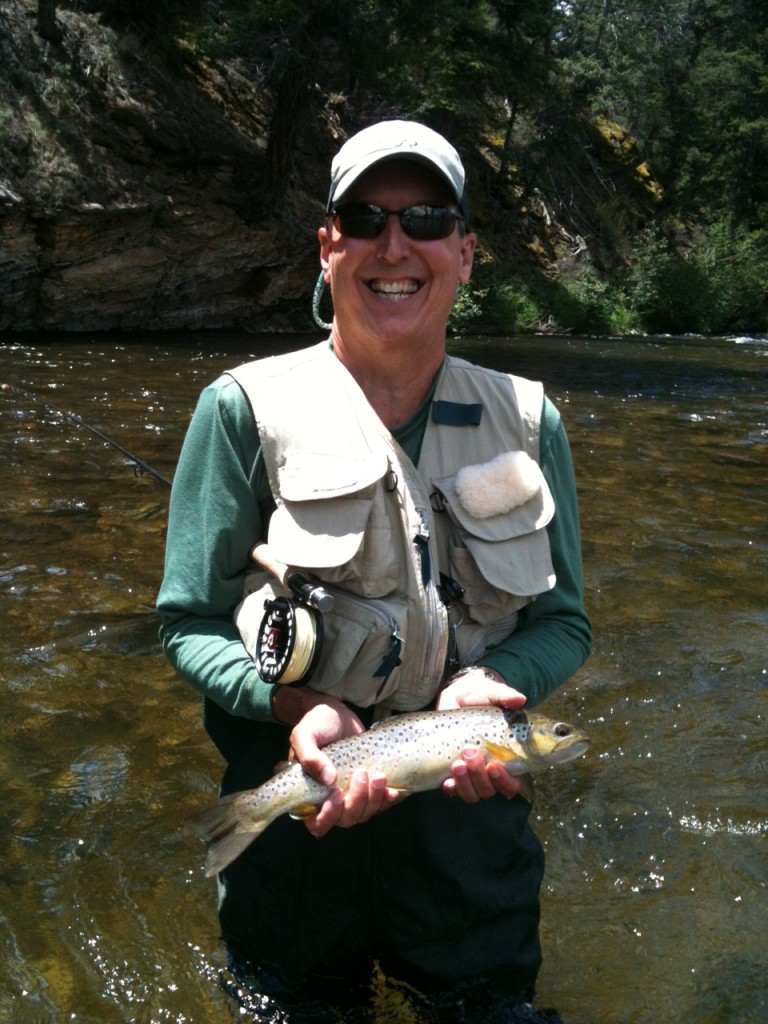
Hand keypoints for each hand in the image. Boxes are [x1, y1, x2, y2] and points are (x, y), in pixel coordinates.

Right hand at [274, 689, 399, 835]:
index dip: (328, 817)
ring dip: (373, 800)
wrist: (337, 713)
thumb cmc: (316, 723)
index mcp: (308, 794)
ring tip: (378, 776)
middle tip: (361, 774)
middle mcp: (329, 800)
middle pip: (345, 820)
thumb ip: (308, 756)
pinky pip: (379, 804)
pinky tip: (392, 790)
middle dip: (356, 802)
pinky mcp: (367, 788)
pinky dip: (386, 800)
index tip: (336, 795)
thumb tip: (329, 780)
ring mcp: (349, 795)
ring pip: (363, 814)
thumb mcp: (304, 734)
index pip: (316, 823)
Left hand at [437, 666, 526, 802]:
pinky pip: (453, 790)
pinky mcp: (452, 773)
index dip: (505, 782)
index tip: (495, 767)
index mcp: (507, 758)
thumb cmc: (481, 698)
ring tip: (457, 763)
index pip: (513, 783)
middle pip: (490, 790)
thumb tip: (519, 699)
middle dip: (480, 776)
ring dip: (465, 783)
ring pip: (472, 793)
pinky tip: (446, 780)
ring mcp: (471, 775)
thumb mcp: (492, 694)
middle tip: (470, 753)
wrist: (458, 697)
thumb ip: (505, 697)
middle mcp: (490, 772)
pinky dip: (451, 788)